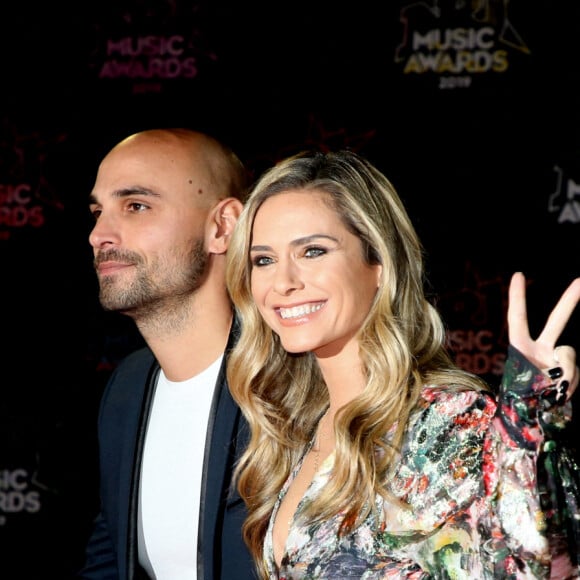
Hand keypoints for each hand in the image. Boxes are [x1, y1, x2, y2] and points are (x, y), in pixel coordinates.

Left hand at [508, 272, 579, 399]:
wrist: (527, 420)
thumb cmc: (520, 401)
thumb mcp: (529, 383)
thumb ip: (554, 373)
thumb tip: (569, 374)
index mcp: (520, 347)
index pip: (518, 318)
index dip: (518, 297)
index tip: (518, 275)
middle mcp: (539, 350)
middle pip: (557, 320)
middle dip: (570, 300)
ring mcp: (555, 361)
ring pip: (571, 356)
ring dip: (565, 374)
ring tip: (551, 390)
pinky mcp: (567, 374)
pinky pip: (575, 374)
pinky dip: (570, 385)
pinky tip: (559, 394)